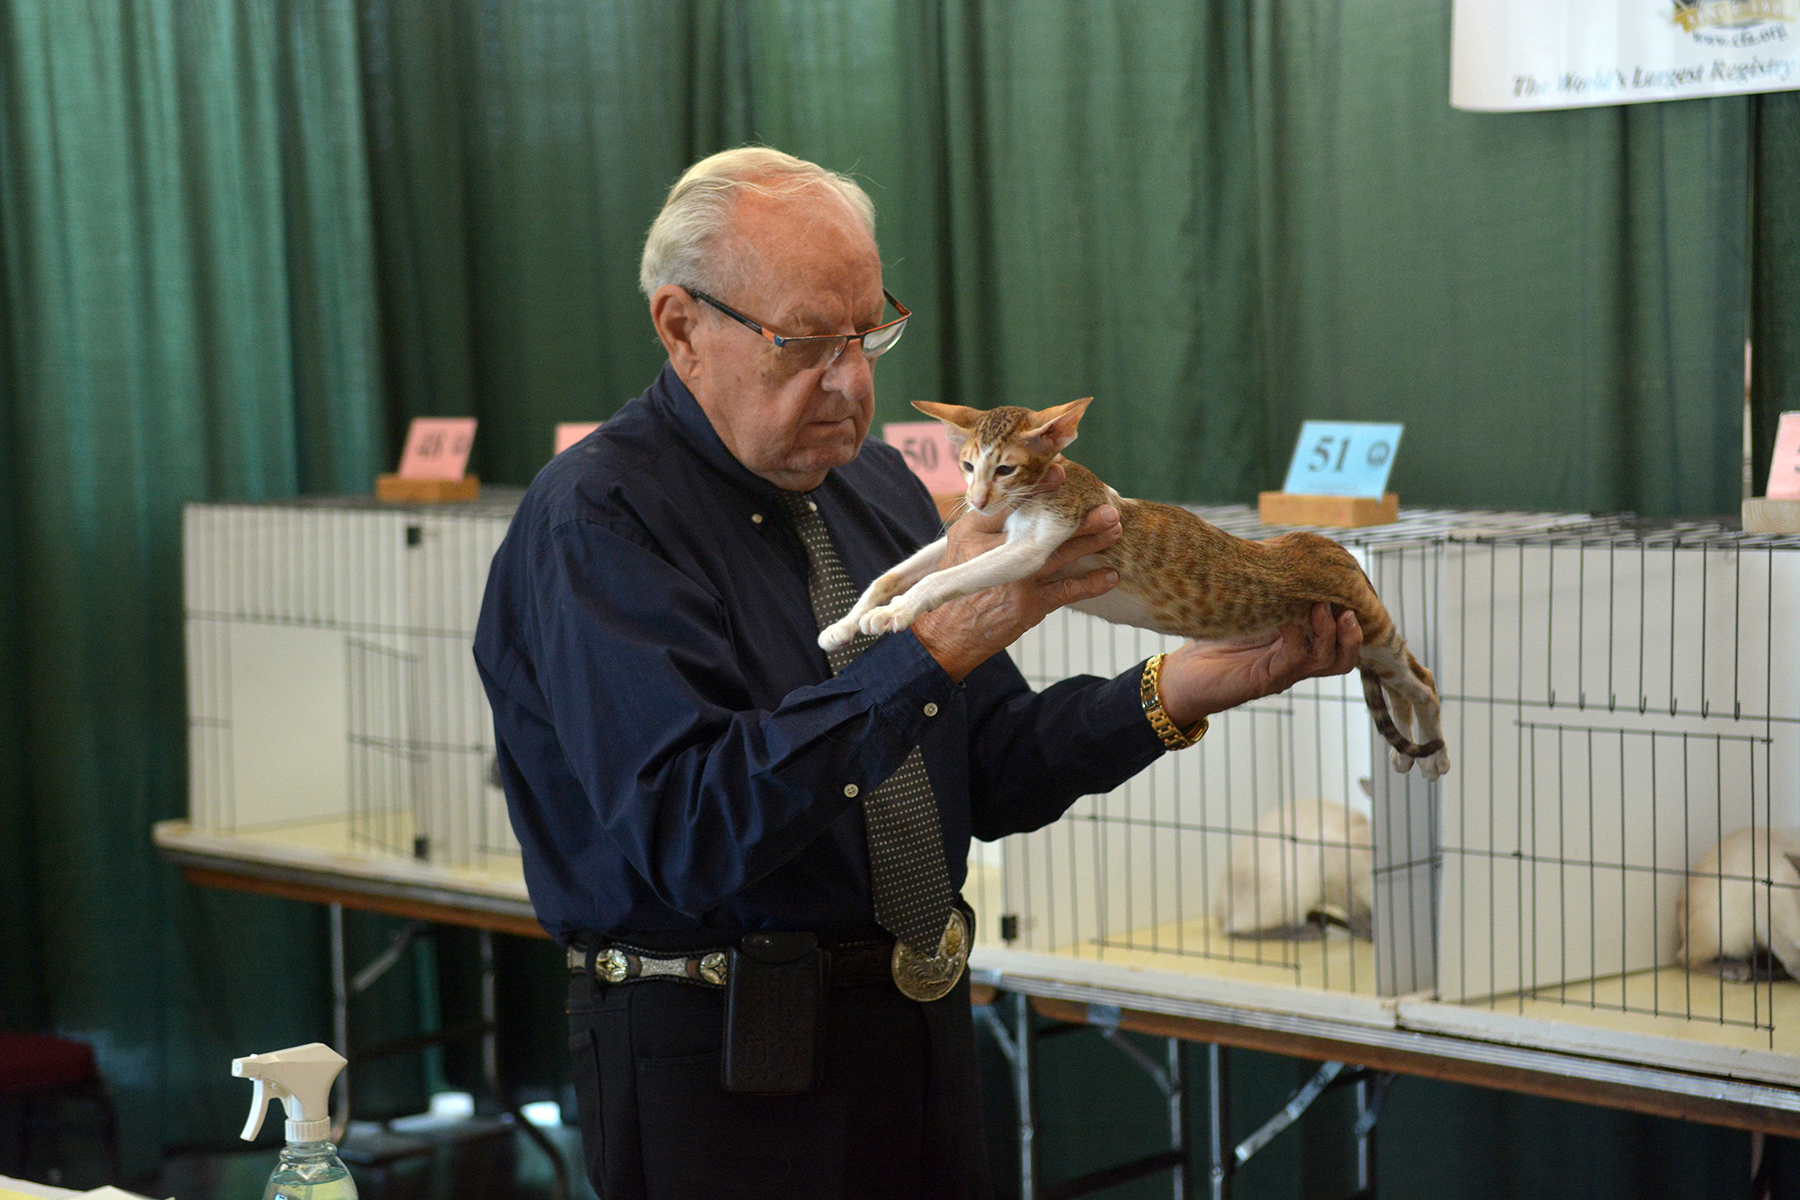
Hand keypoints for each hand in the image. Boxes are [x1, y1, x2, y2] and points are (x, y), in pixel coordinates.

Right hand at [910, 466, 1120, 679]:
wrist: (947, 634)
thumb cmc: (957, 584)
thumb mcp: (962, 546)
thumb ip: (988, 523)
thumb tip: (1022, 496)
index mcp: (974, 531)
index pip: (1009, 503)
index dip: (1038, 488)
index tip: (1062, 473)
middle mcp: (994, 553)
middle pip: (1042, 528)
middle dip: (1078, 517)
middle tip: (1107, 506)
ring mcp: (1014, 579)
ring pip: (1060, 555)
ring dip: (1090, 542)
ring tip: (1114, 529)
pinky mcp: (1028, 605)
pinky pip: (1067, 591)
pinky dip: (1091, 583)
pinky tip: (1110, 576)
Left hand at [1154, 603, 1361, 727]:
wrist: (1183, 675)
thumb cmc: (1212, 640)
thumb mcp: (1247, 611)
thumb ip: (1268, 595)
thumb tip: (1282, 557)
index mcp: (1296, 645)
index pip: (1338, 638)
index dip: (1349, 619)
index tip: (1348, 592)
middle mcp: (1296, 661)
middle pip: (1342, 657)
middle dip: (1352, 634)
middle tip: (1348, 609)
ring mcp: (1283, 672)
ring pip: (1327, 661)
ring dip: (1330, 634)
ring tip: (1323, 609)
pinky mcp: (1265, 680)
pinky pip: (1294, 659)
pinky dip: (1296, 637)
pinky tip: (1287, 619)